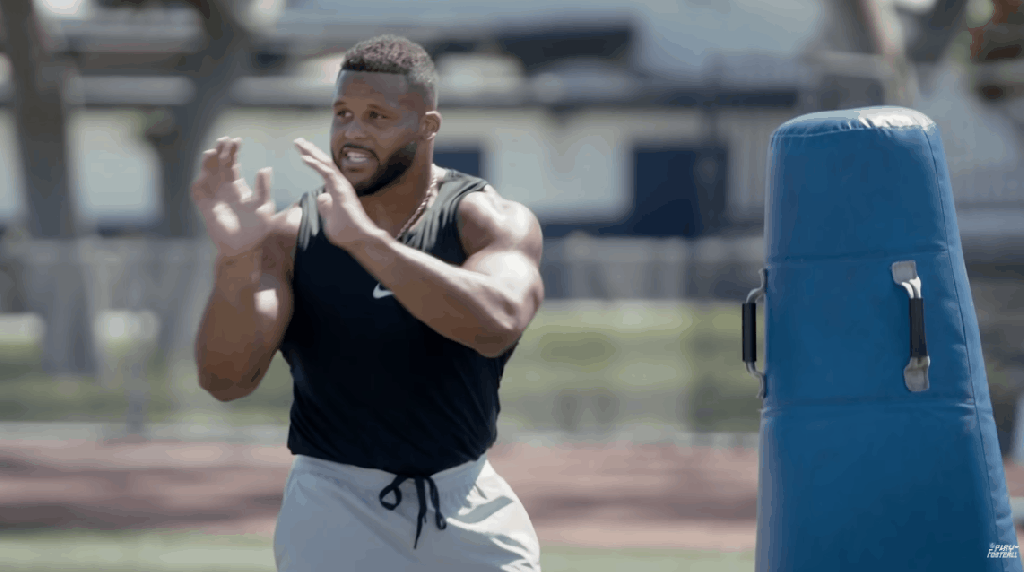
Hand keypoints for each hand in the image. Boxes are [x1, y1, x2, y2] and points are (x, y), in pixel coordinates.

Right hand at [191, 137, 275, 257]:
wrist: (245, 247)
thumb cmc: (258, 228)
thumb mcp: (265, 206)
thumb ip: (264, 188)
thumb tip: (265, 168)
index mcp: (238, 186)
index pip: (232, 163)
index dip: (233, 151)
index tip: (237, 141)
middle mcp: (223, 188)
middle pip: (218, 164)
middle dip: (220, 151)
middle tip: (224, 140)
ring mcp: (213, 196)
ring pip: (207, 173)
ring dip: (209, 161)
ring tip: (214, 151)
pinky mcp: (204, 205)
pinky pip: (198, 190)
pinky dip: (199, 180)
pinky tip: (205, 172)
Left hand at [294, 138, 376, 248]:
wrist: (359, 239)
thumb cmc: (347, 232)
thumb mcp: (330, 218)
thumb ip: (325, 207)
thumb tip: (321, 197)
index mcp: (336, 189)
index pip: (323, 169)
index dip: (312, 159)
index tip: (301, 152)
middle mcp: (340, 184)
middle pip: (324, 163)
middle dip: (310, 150)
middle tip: (298, 140)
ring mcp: (342, 186)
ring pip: (326, 164)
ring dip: (311, 152)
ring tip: (299, 143)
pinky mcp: (341, 190)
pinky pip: (327, 173)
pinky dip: (316, 164)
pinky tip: (305, 158)